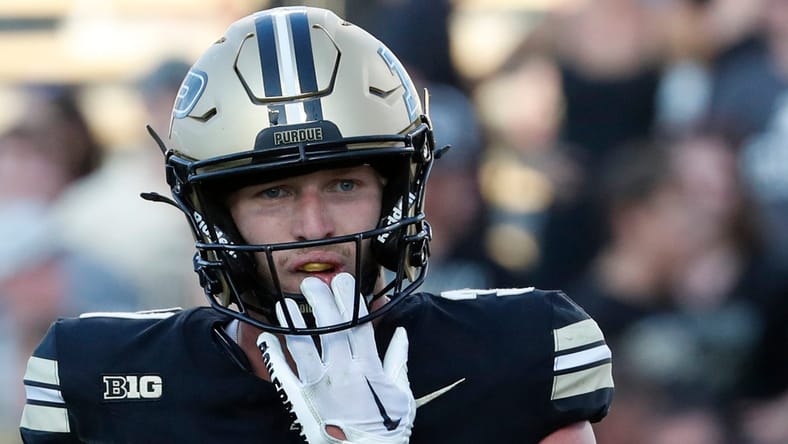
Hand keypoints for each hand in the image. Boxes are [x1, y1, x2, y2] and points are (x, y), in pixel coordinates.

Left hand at [257, 273, 414, 443]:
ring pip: (303, 346)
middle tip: (312, 283)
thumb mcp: (402, 393)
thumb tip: (400, 333)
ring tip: (286, 303)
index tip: (343, 281)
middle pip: (330, 328)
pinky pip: (284, 374)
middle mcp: (343, 373)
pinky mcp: (302, 400)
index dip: (350, 300)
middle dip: (321, 301)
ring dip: (294, 322)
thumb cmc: (387, 430)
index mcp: (369, 369)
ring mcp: (320, 386)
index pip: (358, 324)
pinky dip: (273, 354)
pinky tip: (267, 336)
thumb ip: (399, 359)